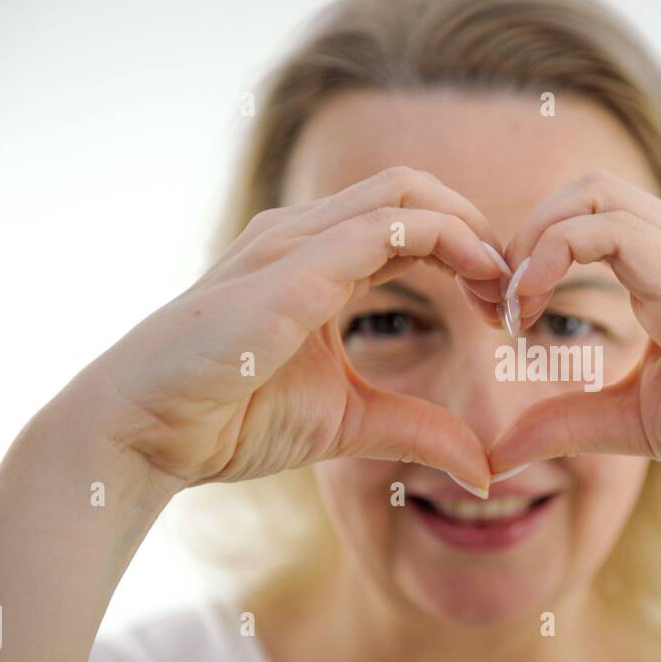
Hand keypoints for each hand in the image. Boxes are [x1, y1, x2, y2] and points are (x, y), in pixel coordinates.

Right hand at [66, 166, 509, 491]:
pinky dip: (447, 240)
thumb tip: (484, 469)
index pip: (412, 223)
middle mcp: (306, 236)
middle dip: (480, 232)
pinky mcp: (292, 266)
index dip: (470, 255)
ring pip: (408, 193)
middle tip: (515, 294)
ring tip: (504, 287)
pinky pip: (385, 225)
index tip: (504, 311)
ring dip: (472, 231)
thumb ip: (420, 430)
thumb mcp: (351, 423)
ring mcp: (295, 241)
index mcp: (318, 260)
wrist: (145, 436)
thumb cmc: (230, 420)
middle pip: (417, 192)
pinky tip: (478, 282)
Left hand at [481, 171, 660, 501]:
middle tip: (494, 306)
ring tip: (508, 313)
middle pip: (585, 189)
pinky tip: (528, 315)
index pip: (592, 214)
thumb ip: (568, 421)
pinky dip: (549, 259)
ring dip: (528, 247)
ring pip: (589, 197)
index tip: (501, 318)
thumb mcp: (635, 422)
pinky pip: (607, 233)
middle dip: (521, 237)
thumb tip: (499, 451)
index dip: (532, 252)